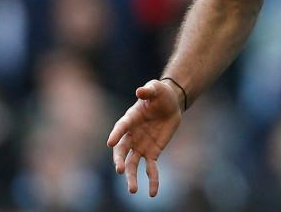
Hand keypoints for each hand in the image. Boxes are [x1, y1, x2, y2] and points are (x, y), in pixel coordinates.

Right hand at [107, 79, 182, 196]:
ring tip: (132, 190)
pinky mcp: (152, 152)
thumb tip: (141, 91)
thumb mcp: (156, 88)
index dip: (116, 134)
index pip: (120, 127)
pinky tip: (152, 193)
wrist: (170, 103)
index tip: (110, 142)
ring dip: (131, 176)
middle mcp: (131, 136)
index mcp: (129, 119)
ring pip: (133, 164)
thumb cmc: (159, 94)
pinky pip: (151, 169)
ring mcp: (140, 146)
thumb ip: (148, 90)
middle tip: (119, 169)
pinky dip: (152, 180)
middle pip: (122, 150)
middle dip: (120, 160)